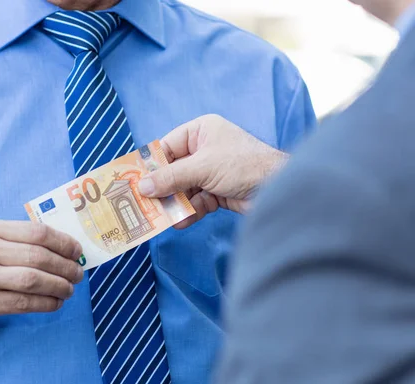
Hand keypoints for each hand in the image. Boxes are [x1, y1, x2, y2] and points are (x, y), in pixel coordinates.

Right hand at [0, 220, 83, 333]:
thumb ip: (18, 240)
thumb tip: (64, 247)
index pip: (37, 232)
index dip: (63, 242)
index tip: (77, 251)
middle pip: (38, 256)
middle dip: (65, 266)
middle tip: (77, 273)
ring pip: (33, 280)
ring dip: (58, 286)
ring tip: (69, 289)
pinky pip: (23, 303)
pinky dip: (45, 303)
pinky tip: (55, 303)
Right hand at [139, 114, 287, 227]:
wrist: (280, 188)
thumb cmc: (244, 165)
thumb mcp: (202, 168)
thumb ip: (171, 177)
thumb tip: (142, 186)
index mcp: (201, 132)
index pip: (167, 147)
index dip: (151, 165)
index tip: (134, 181)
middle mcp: (204, 149)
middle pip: (173, 170)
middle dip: (162, 188)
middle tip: (143, 203)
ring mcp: (211, 172)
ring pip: (183, 189)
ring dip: (175, 204)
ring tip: (163, 218)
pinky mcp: (218, 191)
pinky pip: (196, 201)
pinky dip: (190, 212)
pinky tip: (182, 221)